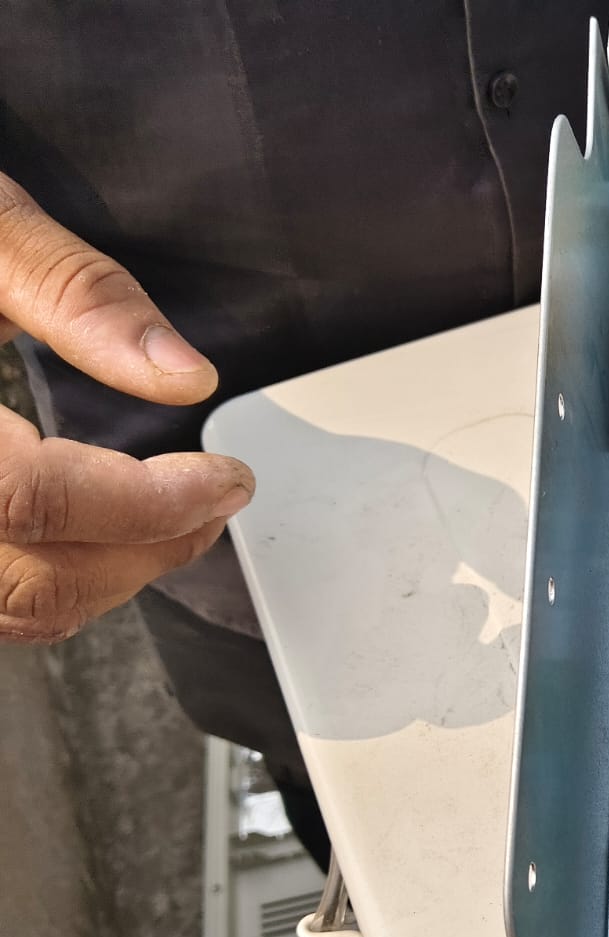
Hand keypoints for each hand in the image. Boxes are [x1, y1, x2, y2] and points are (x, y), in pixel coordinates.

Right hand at [0, 172, 252, 643]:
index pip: (31, 501)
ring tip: (173, 518)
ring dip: (106, 578)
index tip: (225, 480)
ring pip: (8, 609)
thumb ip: (75, 293)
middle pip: (28, 582)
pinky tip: (99, 532)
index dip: (149, 504)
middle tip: (214, 501)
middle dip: (145, 552)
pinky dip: (52, 581)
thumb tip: (185, 375)